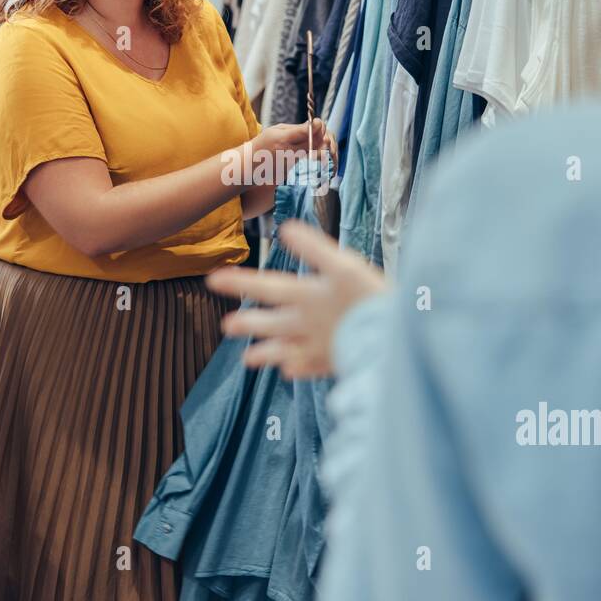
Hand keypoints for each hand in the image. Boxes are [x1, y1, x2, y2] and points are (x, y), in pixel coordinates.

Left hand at [207, 220, 388, 377]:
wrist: (387, 342)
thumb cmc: (368, 299)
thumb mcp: (344, 265)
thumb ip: (314, 248)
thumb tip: (286, 229)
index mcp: (306, 297)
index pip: (266, 286)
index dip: (239, 281)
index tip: (213, 279)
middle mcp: (304, 324)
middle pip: (269, 323)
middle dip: (247, 324)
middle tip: (226, 327)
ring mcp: (315, 348)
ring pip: (282, 351)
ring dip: (263, 353)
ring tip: (247, 359)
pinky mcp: (329, 364)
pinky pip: (306, 369)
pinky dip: (294, 368)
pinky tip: (287, 371)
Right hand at [245, 119, 335, 184]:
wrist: (252, 165)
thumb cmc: (263, 143)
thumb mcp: (275, 130)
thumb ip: (294, 128)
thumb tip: (313, 125)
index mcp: (283, 139)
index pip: (305, 132)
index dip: (316, 126)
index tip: (318, 122)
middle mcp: (289, 152)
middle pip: (314, 143)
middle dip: (322, 135)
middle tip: (322, 130)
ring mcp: (293, 163)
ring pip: (314, 153)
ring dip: (320, 145)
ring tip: (318, 139)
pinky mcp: (295, 170)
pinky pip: (309, 160)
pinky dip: (314, 153)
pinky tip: (311, 148)